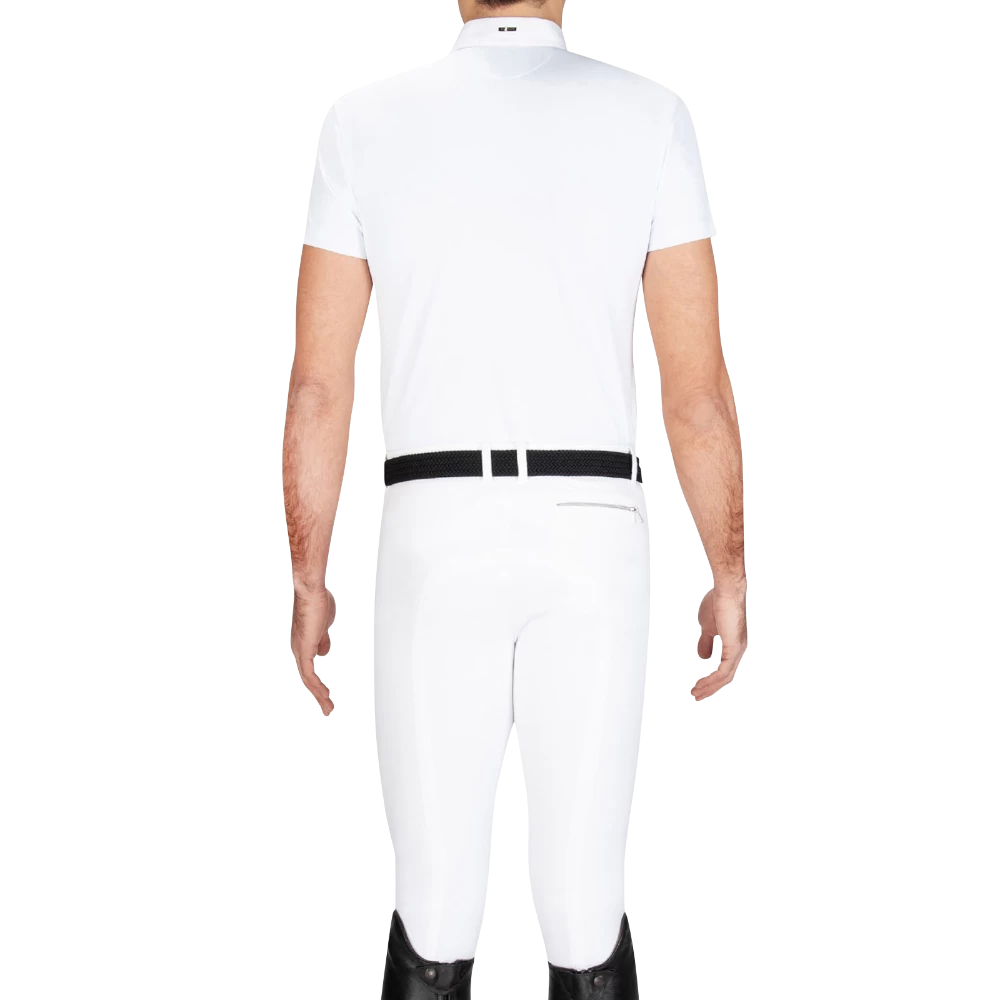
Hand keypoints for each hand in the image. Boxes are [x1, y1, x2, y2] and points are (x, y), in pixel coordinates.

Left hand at [290, 586, 336, 715]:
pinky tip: (325, 696)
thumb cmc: (318, 600)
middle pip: (307, 678)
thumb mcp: (325, 623)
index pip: (309, 667)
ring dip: (319, 695)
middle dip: (318, 694)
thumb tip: (323, 652)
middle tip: (327, 708)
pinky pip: (309, 675)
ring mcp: (299, 650)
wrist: (311, 590)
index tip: (326, 692)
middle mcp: (298, 648)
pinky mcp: (304, 650)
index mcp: (303, 642)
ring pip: (308, 680)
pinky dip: (317, 688)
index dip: (317, 682)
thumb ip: (323, 638)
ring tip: (329, 708)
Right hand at [692, 580, 747, 701]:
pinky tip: (701, 683)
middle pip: (726, 677)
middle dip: (710, 688)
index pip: (725, 668)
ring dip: (709, 687)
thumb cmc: (718, 602)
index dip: (711, 679)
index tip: (698, 686)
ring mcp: (738, 649)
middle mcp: (739, 649)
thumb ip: (706, 642)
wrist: (725, 590)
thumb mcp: (707, 627)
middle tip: (696, 696)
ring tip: (695, 693)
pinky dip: (711, 680)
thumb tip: (703, 658)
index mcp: (734, 643)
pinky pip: (723, 671)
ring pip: (725, 677)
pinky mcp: (734, 648)